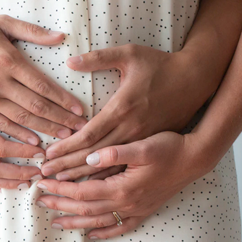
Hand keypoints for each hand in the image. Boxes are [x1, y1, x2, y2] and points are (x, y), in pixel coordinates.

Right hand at [0, 14, 87, 136]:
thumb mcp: (0, 22)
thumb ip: (31, 31)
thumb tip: (60, 37)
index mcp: (7, 60)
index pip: (42, 86)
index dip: (63, 100)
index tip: (80, 110)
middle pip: (34, 107)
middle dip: (59, 120)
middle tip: (80, 130)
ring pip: (19, 121)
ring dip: (43, 131)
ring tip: (63, 140)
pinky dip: (17, 138)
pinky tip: (33, 145)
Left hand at [35, 131, 210, 238]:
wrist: (195, 159)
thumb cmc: (169, 148)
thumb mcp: (142, 145)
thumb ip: (114, 153)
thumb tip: (89, 157)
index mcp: (121, 187)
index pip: (81, 191)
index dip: (60, 188)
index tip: (42, 183)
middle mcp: (127, 203)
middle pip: (85, 209)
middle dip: (60, 205)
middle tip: (39, 201)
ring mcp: (136, 209)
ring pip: (99, 221)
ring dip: (76, 222)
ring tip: (56, 222)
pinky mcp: (145, 211)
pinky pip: (121, 227)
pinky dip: (105, 232)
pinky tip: (92, 234)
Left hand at [41, 44, 218, 179]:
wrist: (197, 81)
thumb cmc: (161, 65)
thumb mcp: (130, 54)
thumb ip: (99, 58)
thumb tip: (70, 61)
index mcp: (122, 109)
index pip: (88, 135)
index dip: (65, 147)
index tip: (47, 155)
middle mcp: (130, 130)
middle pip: (92, 156)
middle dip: (66, 166)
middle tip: (44, 175)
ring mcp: (141, 141)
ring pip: (107, 167)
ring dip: (82, 177)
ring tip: (60, 184)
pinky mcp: (149, 146)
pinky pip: (125, 169)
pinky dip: (106, 178)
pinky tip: (91, 188)